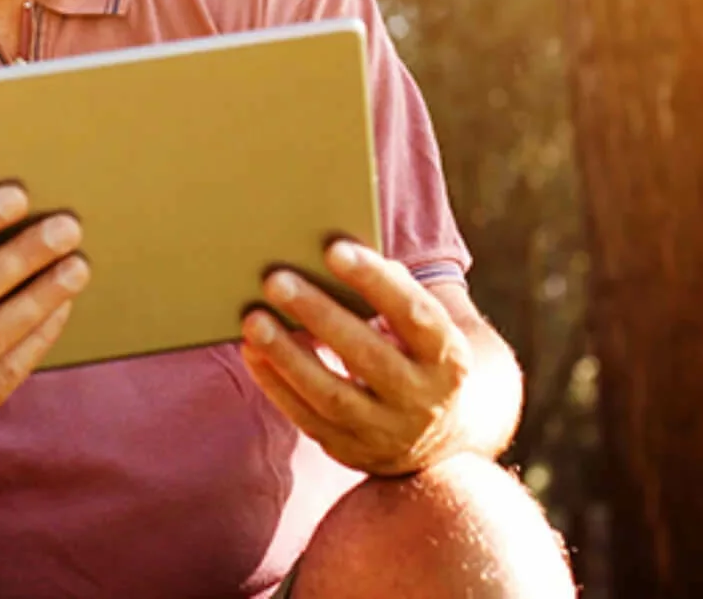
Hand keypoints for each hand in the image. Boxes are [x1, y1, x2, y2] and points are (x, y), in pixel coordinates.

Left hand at [238, 241, 473, 476]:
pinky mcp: (352, 453)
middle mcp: (424, 401)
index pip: (415, 314)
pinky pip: (308, 419)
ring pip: (332, 396)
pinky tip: (253, 351)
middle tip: (276, 279)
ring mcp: (387, 434)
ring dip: (287, 355)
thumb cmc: (421, 354)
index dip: (376, 281)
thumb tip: (336, 257)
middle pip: (368, 356)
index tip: (334, 249)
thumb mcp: (427, 326)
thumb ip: (393, 291)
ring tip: (254, 318)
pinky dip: (276, 384)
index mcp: (449, 358)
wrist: (445, 433)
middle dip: (319, 315)